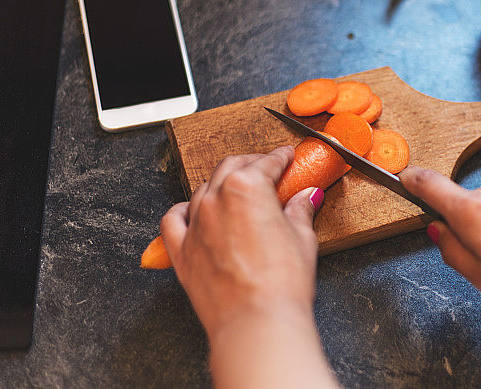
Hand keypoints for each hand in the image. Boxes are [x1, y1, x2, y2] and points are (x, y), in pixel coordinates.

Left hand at [160, 147, 338, 388]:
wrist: (256, 322)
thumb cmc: (281, 284)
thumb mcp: (303, 239)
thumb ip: (300, 211)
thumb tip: (306, 198)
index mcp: (247, 188)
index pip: (266, 163)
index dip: (279, 158)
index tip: (285, 157)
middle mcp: (216, 199)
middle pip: (231, 168)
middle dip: (250, 163)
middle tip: (265, 168)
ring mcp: (195, 224)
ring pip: (203, 190)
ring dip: (220, 185)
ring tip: (235, 191)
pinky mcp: (181, 251)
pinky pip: (173, 220)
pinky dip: (184, 211)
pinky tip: (194, 210)